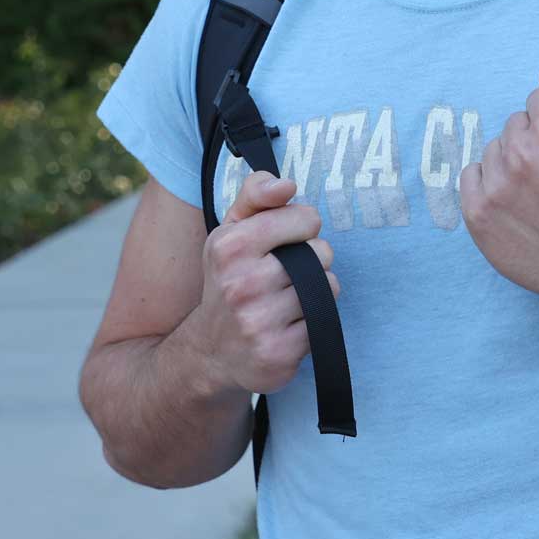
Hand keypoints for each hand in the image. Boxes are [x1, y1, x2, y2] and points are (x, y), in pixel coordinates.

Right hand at [193, 171, 338, 395]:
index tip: (283, 241)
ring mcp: (260, 322)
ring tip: (286, 299)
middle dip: (311, 260)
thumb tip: (286, 184)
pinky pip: (326, 321)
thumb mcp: (231, 230)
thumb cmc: (229, 279)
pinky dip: (313, 321)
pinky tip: (287, 325)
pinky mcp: (279, 354)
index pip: (306, 219)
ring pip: (329, 286)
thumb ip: (256, 194)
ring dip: (316, 291)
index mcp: (230, 247)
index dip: (301, 227)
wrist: (209, 351)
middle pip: (322, 252)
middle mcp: (242, 284)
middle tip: (282, 275)